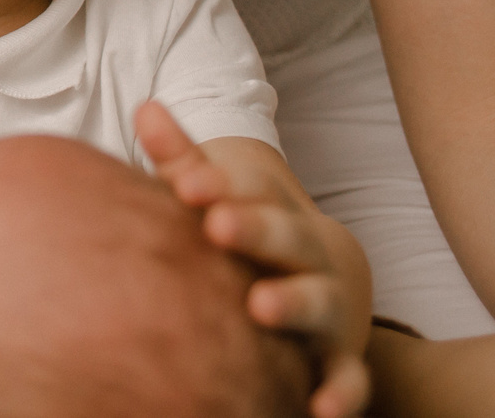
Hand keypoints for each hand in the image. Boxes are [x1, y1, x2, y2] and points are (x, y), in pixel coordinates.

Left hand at [136, 102, 372, 417]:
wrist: (331, 278)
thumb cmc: (254, 234)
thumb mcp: (222, 197)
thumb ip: (184, 161)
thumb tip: (145, 107)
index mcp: (274, 213)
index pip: (249, 192)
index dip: (218, 185)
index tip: (186, 184)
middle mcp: (307, 257)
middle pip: (284, 239)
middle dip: (254, 231)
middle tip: (218, 225)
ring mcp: (328, 305)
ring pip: (317, 302)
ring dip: (293, 303)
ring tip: (260, 306)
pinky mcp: (339, 358)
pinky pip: (348, 379)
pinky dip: (341, 394)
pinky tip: (320, 411)